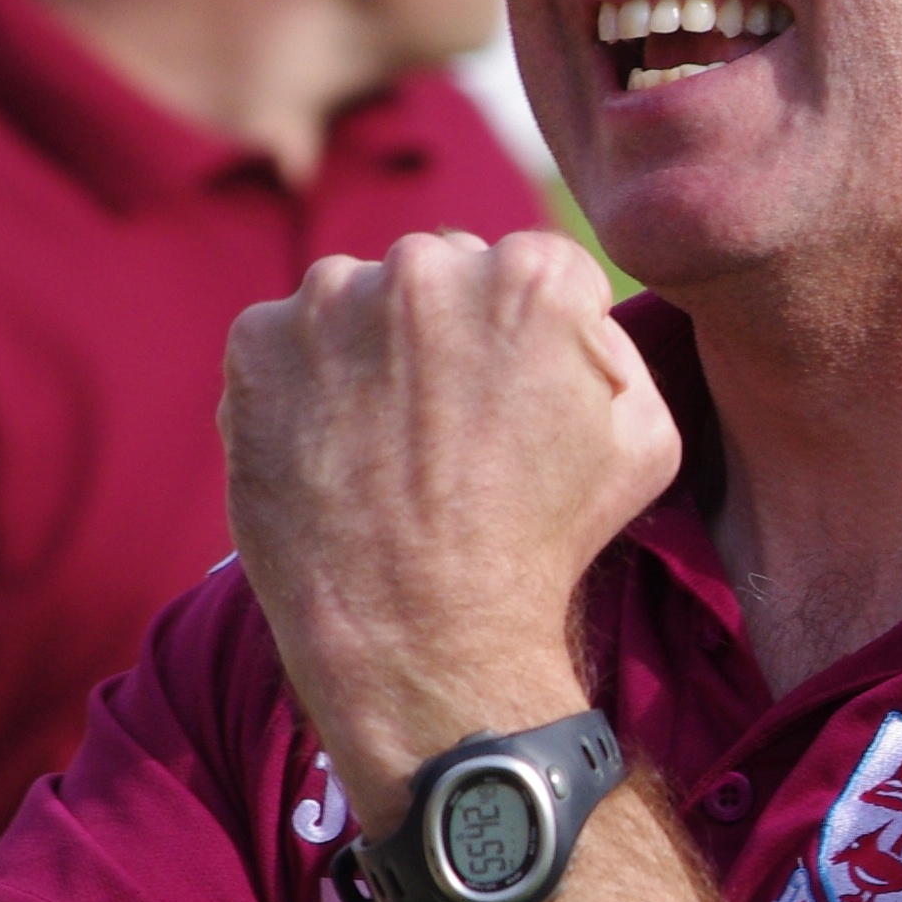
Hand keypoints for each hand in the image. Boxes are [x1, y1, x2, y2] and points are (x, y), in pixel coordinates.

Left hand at [221, 229, 680, 828]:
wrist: (419, 635)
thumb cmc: (543, 545)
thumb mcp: (644, 441)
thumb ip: (617, 346)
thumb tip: (574, 315)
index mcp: (531, 275)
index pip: (539, 271)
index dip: (538, 341)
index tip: (520, 403)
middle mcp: (425, 266)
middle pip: (445, 275)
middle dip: (450, 334)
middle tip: (448, 431)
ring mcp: (328, 300)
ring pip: (359, 302)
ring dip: (372, 351)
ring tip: (388, 450)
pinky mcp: (257, 344)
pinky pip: (287, 341)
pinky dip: (304, 384)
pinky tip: (336, 452)